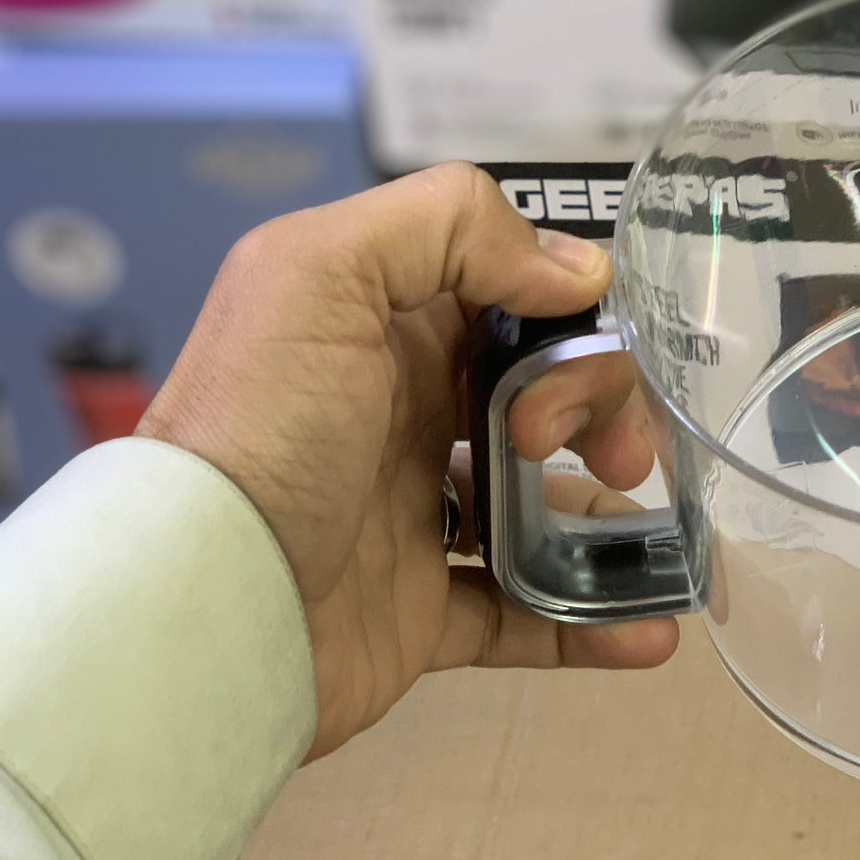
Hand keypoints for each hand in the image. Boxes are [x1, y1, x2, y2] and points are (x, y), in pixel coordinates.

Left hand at [136, 162, 677, 760]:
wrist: (196, 610)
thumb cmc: (256, 431)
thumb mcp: (320, 274)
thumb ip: (448, 227)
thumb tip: (576, 269)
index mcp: (379, 329)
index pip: (507, 297)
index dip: (568, 316)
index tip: (593, 352)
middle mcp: (401, 415)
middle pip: (542, 394)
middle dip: (604, 411)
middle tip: (614, 454)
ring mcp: (415, 517)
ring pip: (545, 503)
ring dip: (616, 517)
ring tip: (664, 544)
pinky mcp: (422, 614)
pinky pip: (527, 613)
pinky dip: (595, 623)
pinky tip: (653, 633)